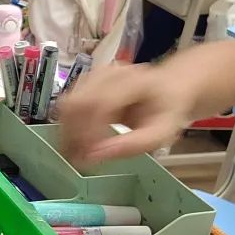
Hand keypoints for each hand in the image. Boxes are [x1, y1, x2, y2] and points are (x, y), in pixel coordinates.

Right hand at [59, 61, 191, 165]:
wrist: (167, 87)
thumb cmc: (165, 111)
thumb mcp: (162, 132)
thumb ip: (134, 145)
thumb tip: (95, 155)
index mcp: (133, 82)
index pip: (100, 104)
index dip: (88, 133)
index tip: (87, 158)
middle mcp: (110, 73)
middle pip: (77, 102)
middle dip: (72, 135)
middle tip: (76, 160)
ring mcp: (94, 75)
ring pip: (67, 103)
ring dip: (66, 132)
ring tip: (75, 153)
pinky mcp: (85, 82)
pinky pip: (67, 104)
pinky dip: (67, 125)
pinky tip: (76, 141)